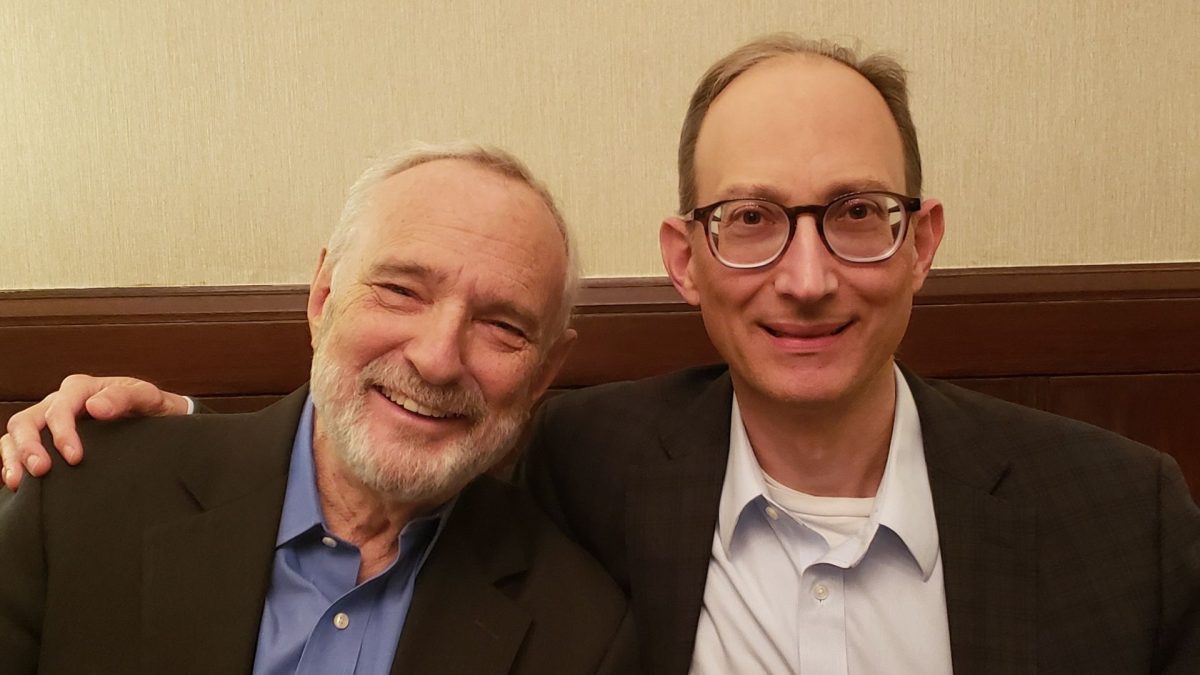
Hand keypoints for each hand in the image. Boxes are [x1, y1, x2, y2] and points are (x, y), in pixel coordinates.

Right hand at [1, 374, 189, 489]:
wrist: (160, 421)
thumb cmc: (153, 408)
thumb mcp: (149, 397)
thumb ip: (125, 397)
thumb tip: (95, 407)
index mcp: (81, 389)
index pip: (59, 408)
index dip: (62, 432)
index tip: (75, 457)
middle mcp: (59, 402)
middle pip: (27, 420)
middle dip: (29, 446)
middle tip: (41, 470)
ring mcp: (49, 421)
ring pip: (16, 434)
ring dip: (13, 456)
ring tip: (19, 481)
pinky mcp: (47, 440)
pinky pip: (16, 448)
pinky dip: (11, 463)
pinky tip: (18, 482)